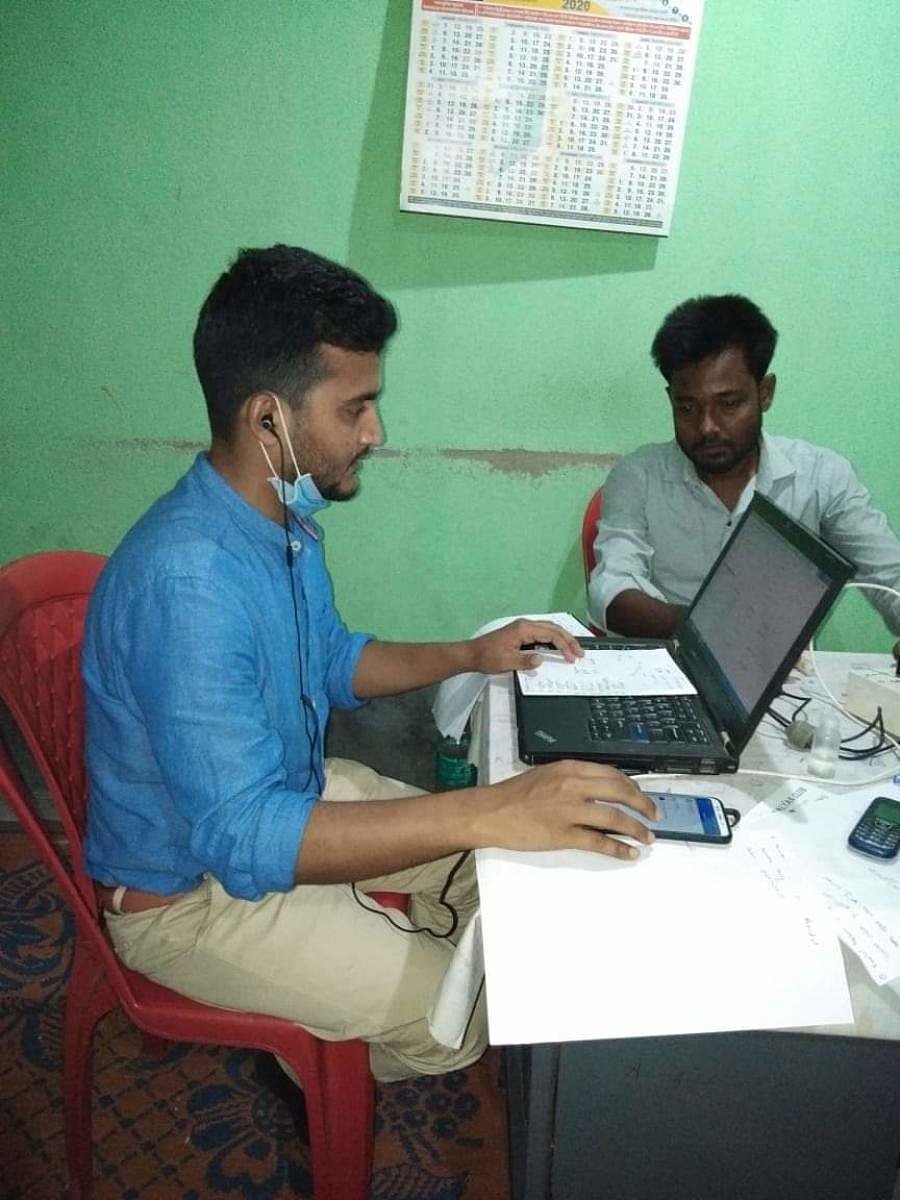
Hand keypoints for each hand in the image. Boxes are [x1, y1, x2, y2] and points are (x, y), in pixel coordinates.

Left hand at [468, 619, 583, 673]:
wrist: (471, 654)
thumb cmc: (487, 657)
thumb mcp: (507, 662)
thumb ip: (526, 661)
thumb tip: (541, 660)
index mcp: (523, 629)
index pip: (551, 634)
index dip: (565, 646)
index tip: (573, 657)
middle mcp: (524, 625)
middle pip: (553, 628)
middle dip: (568, 640)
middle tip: (580, 652)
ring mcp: (522, 628)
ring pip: (548, 629)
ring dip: (562, 639)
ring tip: (573, 650)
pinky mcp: (520, 633)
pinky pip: (541, 633)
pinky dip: (552, 640)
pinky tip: (557, 648)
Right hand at [473, 760, 659, 860]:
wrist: (489, 812)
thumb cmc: (514, 794)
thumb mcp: (546, 775)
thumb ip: (571, 778)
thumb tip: (598, 789)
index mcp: (569, 769)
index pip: (612, 774)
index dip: (632, 786)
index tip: (640, 795)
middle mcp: (573, 786)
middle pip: (620, 793)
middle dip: (642, 805)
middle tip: (654, 815)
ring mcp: (569, 811)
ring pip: (614, 818)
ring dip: (636, 829)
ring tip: (648, 838)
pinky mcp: (563, 835)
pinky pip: (598, 842)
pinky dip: (618, 848)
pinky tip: (630, 853)